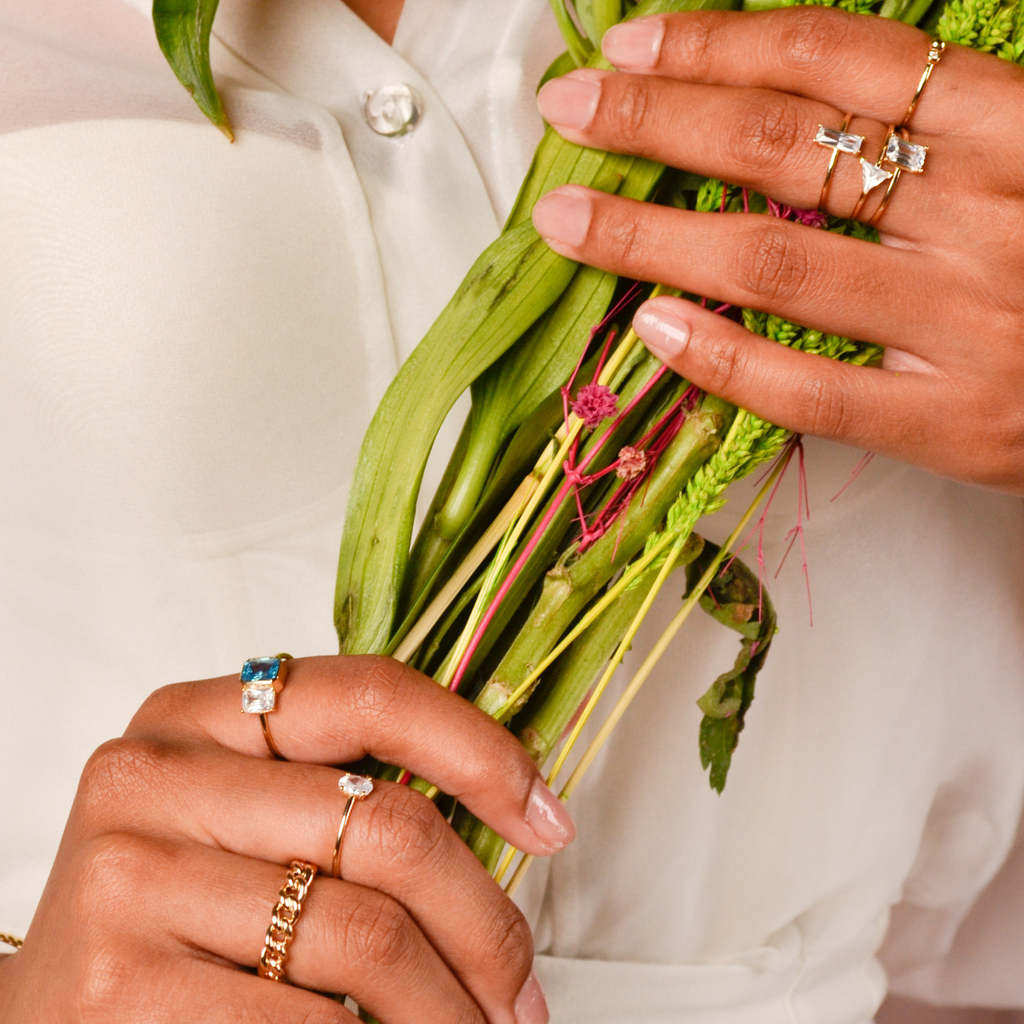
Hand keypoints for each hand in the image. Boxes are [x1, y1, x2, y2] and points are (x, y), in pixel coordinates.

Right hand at [0, 656, 566, 1022]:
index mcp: (200, 716)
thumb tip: (510, 813)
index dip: (479, 750)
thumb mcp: (244, 822)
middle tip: (519, 986)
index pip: (371, 693)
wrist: (54, 1018)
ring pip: (366, 936)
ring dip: (449, 1007)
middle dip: (485, 920)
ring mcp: (130, 879)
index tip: (546, 817)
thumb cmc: (174, 918)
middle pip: (386, 827)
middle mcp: (155, 777)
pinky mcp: (118, 988)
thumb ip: (342, 797)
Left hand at [532, 7, 1023, 493]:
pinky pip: (807, 390)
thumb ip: (938, 123)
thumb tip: (785, 96)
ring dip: (650, 239)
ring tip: (568, 221)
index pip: (837, 59)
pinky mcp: (948, 421)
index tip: (628, 49)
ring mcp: (962, 322)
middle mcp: (986, 212)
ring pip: (773, 265)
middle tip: (568, 111)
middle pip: (782, 149)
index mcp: (1018, 122)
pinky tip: (649, 328)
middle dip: (656, 122)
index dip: (719, 45)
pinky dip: (719, 359)